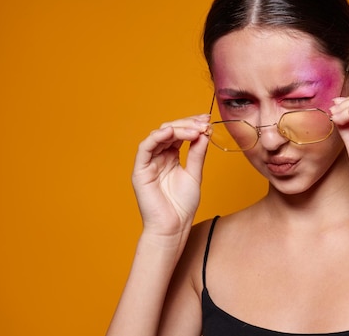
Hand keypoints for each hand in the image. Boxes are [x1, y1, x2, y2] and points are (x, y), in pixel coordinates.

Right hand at [131, 114, 210, 241]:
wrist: (174, 227)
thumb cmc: (182, 205)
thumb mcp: (195, 174)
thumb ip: (197, 153)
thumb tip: (204, 133)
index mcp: (170, 157)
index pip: (179, 133)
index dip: (192, 124)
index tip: (207, 120)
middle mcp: (158, 157)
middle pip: (169, 131)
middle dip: (188, 124)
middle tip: (204, 123)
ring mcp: (148, 163)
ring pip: (158, 135)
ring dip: (177, 128)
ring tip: (195, 129)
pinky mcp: (140, 171)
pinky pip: (144, 148)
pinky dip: (156, 137)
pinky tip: (171, 132)